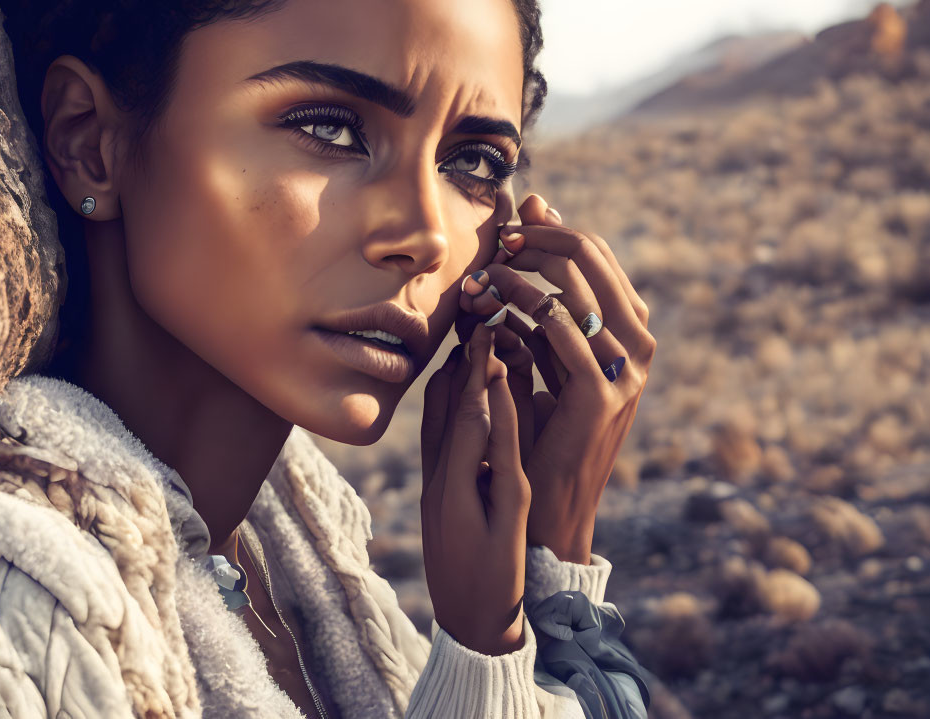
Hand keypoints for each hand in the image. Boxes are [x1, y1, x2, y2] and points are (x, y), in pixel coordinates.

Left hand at [420, 322, 531, 655]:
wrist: (469, 621)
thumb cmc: (499, 575)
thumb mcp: (509, 517)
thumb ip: (505, 457)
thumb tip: (503, 404)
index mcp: (455, 481)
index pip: (466, 410)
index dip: (478, 368)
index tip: (490, 328)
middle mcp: (436, 475)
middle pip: (443, 404)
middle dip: (461, 361)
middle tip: (477, 319)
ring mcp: (431, 482)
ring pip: (434, 416)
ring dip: (452, 378)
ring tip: (472, 343)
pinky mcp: (434, 489)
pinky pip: (436, 433)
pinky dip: (450, 402)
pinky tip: (465, 389)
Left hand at [456, 194, 655, 563]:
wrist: (553, 502)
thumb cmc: (544, 424)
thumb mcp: (546, 354)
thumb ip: (541, 302)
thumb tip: (530, 221)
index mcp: (631, 328)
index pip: (595, 252)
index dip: (549, 230)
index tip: (508, 228)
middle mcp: (639, 342)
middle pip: (589, 257)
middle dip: (536, 241)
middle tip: (495, 242)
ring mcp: (626, 369)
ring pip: (570, 289)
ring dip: (517, 275)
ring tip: (478, 277)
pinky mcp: (601, 394)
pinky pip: (558, 330)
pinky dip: (518, 308)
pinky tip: (486, 307)